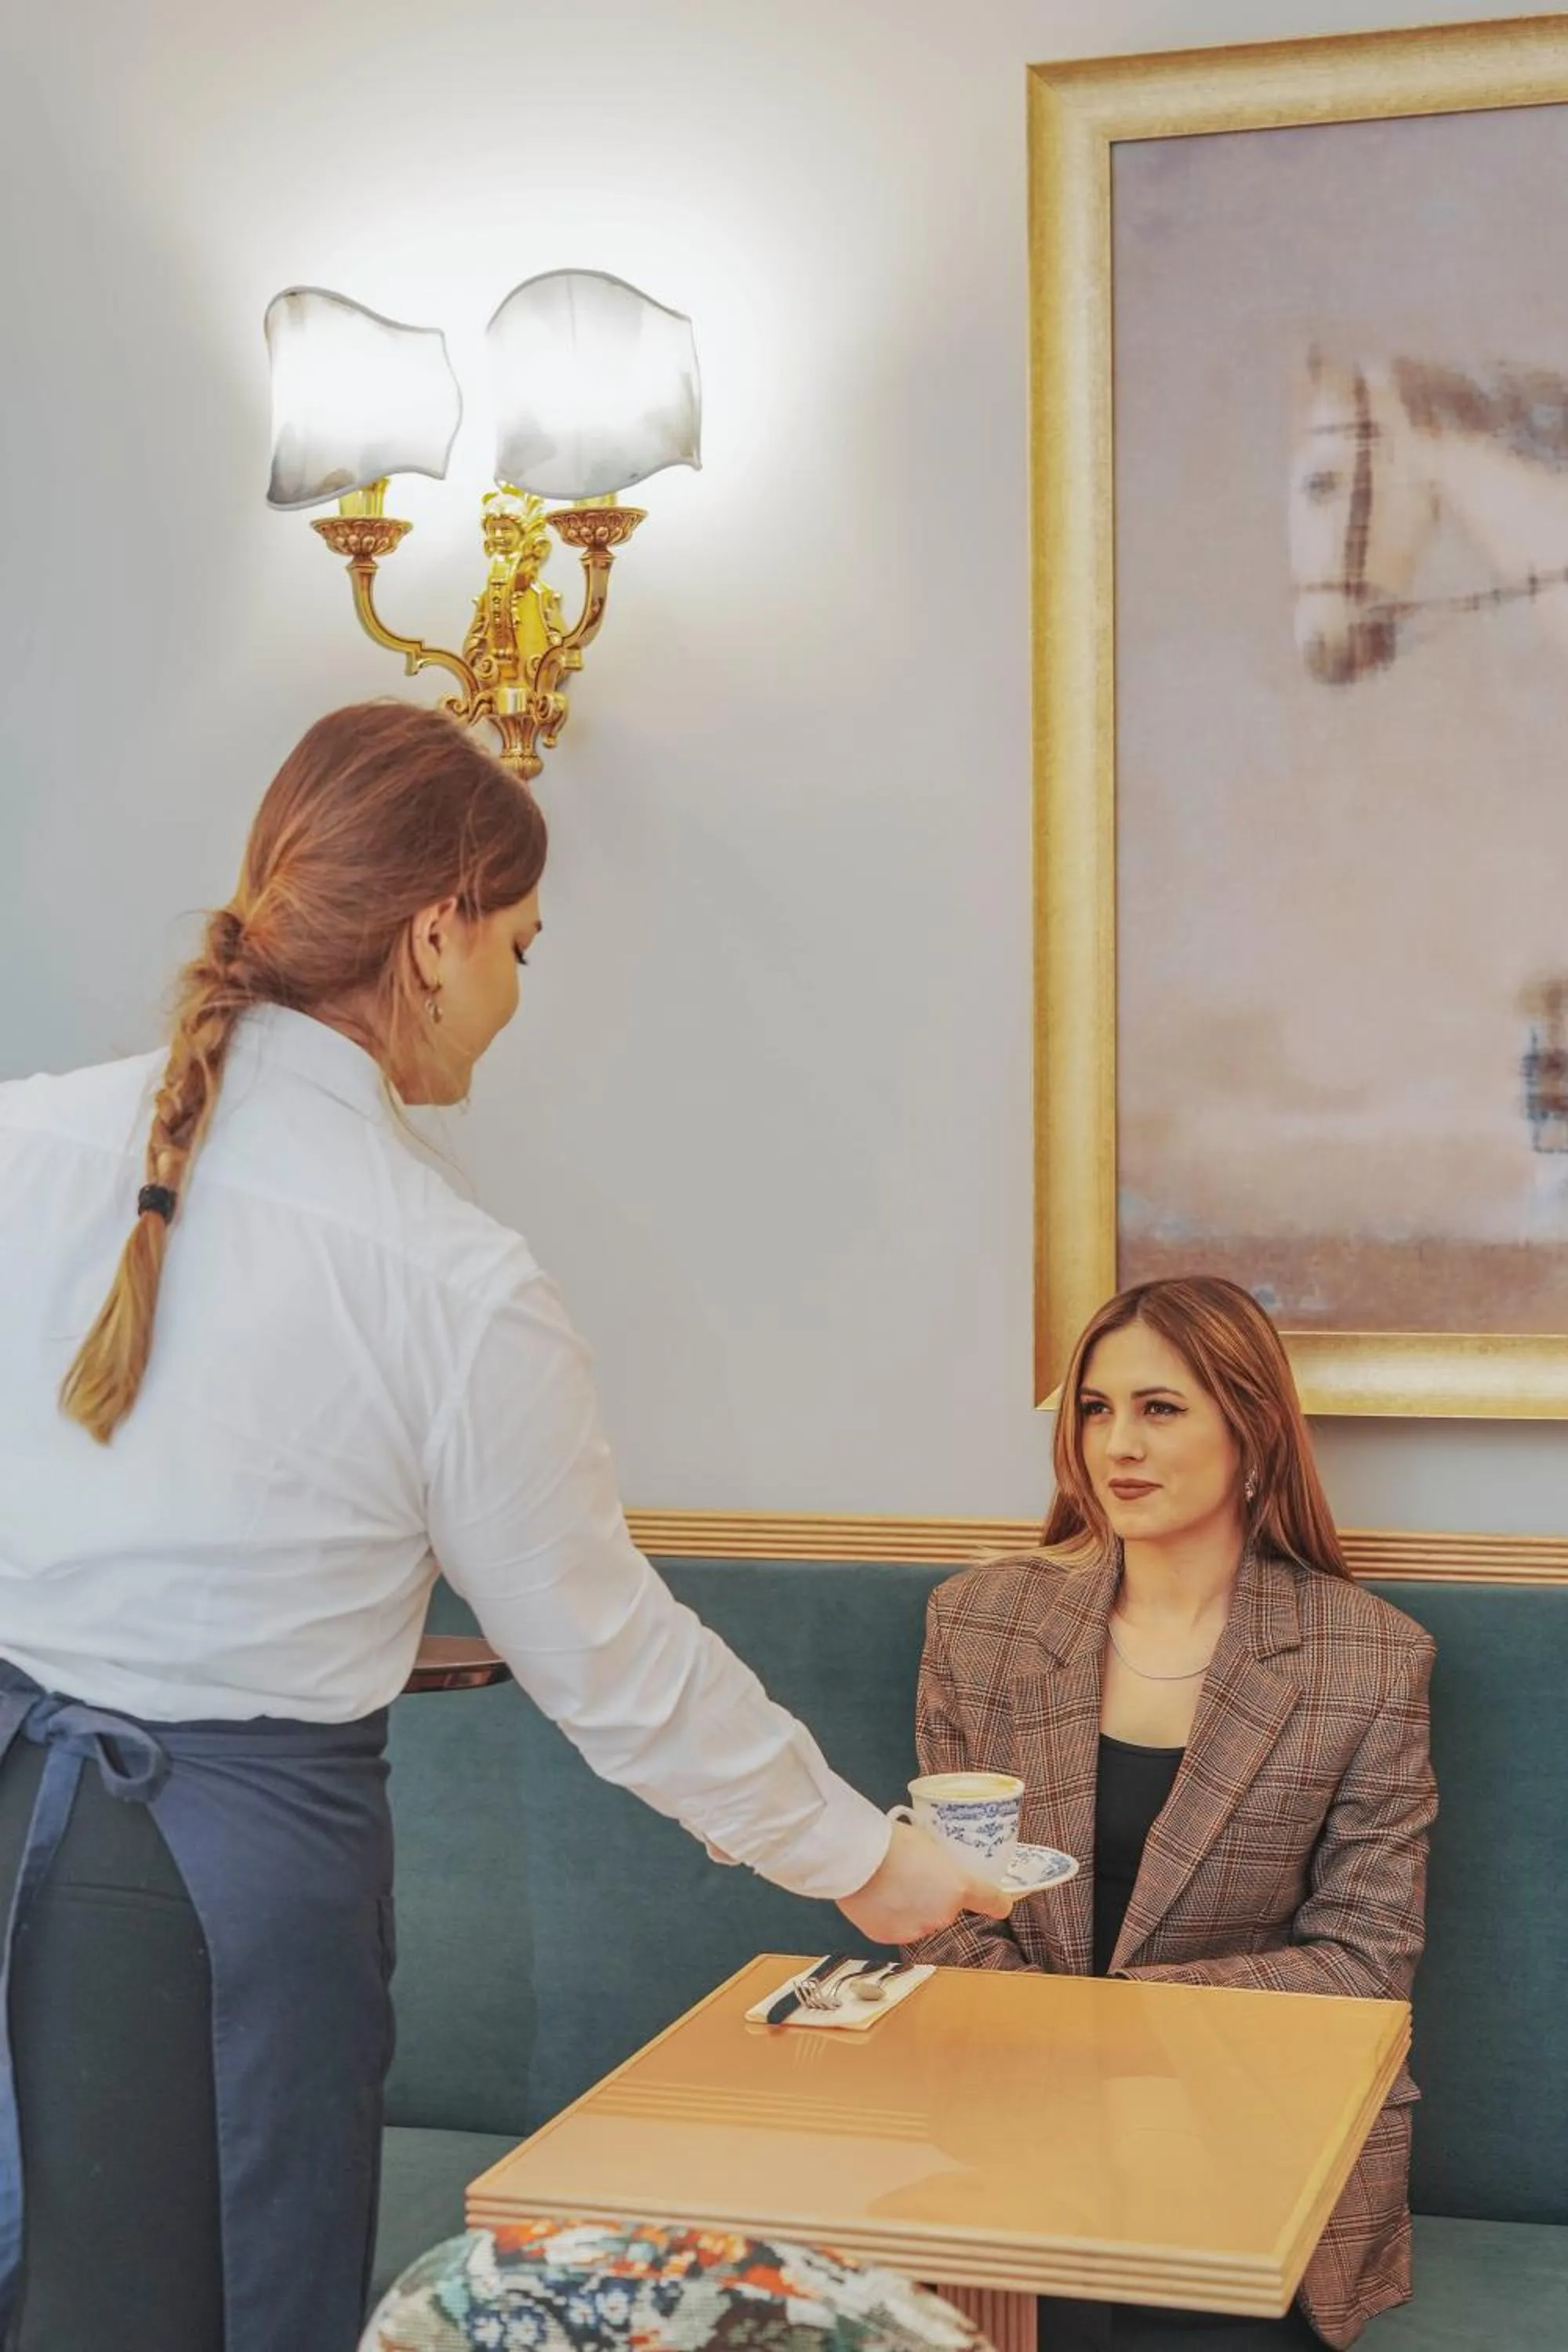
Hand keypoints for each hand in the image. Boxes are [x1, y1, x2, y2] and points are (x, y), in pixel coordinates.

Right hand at [834, 1820, 1012, 1943]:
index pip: (993, 1901)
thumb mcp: (928, 1842)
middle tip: (912, 1875)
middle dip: (934, 1897)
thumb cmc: (889, 1840)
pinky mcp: (890, 1938)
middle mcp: (943, 1914)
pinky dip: (890, 1917)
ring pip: (921, 1921)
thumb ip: (940, 1864)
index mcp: (959, 1887)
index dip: (998, 1902)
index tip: (1001, 1903)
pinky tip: (877, 1897)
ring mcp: (916, 1929)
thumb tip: (936, 1867)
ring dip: (912, 1909)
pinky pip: (897, 1928)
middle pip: (947, 1910)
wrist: (854, 1857)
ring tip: (889, 1885)